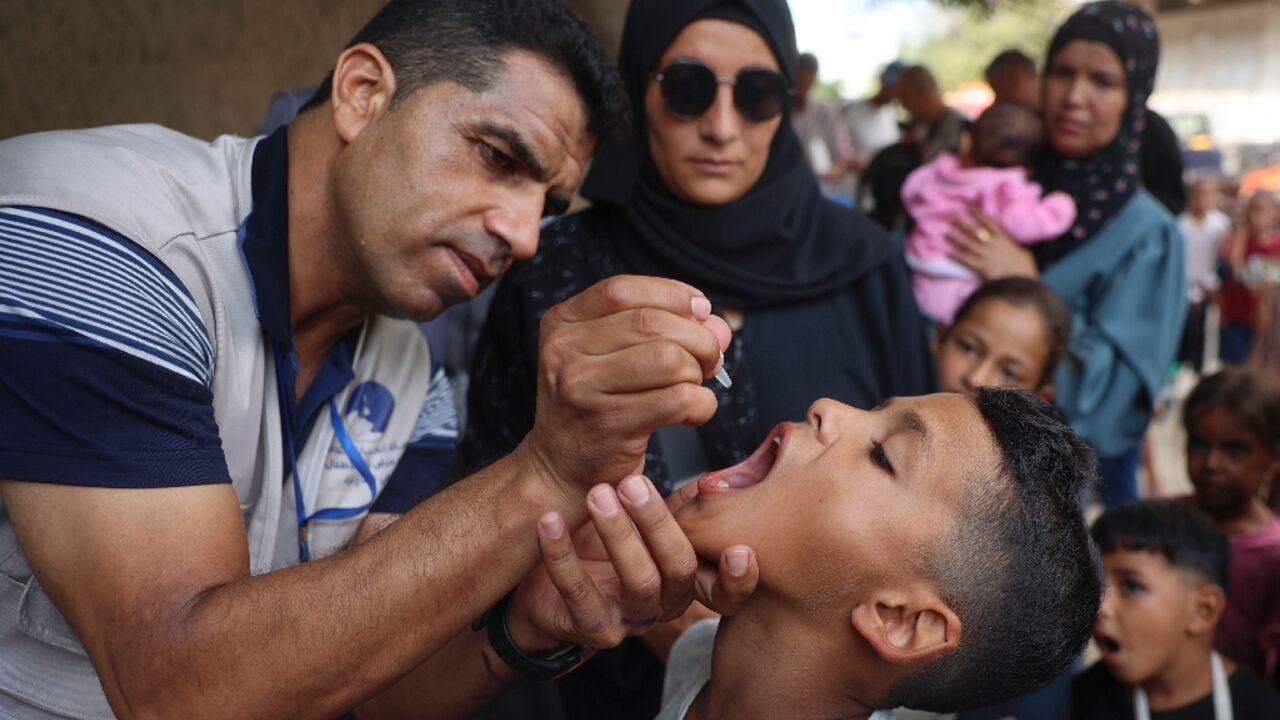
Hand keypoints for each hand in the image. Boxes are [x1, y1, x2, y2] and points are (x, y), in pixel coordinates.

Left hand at [508, 475, 756, 652]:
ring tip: (597, 495)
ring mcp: (628, 621)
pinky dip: (562, 553)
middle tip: (632, 482)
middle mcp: (664, 604)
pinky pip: (577, 592)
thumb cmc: (602, 547)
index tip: (739, 551)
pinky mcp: (588, 628)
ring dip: (618, 535)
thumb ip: (684, 505)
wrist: (544, 588)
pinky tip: (550, 520)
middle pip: (678, 569)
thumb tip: (723, 474)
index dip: (738, 579)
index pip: (723, 591)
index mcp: (684, 580)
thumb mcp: (647, 525)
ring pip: (638, 582)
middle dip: (658, 523)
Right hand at [519, 276, 731, 496]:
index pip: (622, 291)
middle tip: (710, 359)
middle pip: (653, 323)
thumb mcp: (612, 358)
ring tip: (694, 388)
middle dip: (698, 339)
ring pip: (669, 359)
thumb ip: (664, 331)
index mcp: (562, 324)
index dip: (672, 294)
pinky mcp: (608, 424)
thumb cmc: (595, 408)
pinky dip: (701, 405)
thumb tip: (717, 325)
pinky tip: (693, 414)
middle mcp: (565, 351)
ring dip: (698, 373)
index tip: (700, 310)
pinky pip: (677, 400)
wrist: (561, 469)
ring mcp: (582, 387)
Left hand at [946, 205, 1038, 280]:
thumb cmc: (1025, 265)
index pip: (987, 221)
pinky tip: (947, 253)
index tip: (967, 206)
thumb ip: (1009, 243)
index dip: (976, 212)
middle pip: (973, 230)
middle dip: (961, 223)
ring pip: (966, 243)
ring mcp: (985, 254)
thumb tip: (1006, 242)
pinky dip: (955, 256)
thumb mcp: (1020, 248)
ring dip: (955, 238)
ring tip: (945, 233)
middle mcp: (991, 243)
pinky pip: (965, 260)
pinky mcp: (980, 266)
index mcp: (1002, 236)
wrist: (1021, 279)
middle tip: (950, 217)